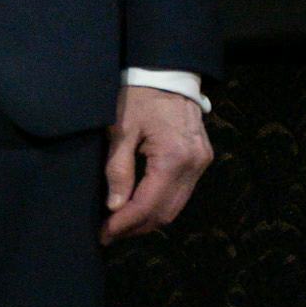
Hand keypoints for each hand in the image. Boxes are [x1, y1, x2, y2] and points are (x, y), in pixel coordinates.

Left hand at [102, 82, 211, 244]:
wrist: (167, 72)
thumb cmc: (140, 96)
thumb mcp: (121, 130)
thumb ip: (118, 169)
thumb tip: (115, 206)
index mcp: (174, 157)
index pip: (148, 205)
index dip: (124, 223)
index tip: (104, 234)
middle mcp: (194, 164)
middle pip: (166, 212)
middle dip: (136, 227)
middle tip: (109, 233)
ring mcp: (201, 162)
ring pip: (176, 207)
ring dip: (149, 219)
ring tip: (121, 224)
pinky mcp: (201, 159)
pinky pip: (182, 192)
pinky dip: (160, 204)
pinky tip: (139, 206)